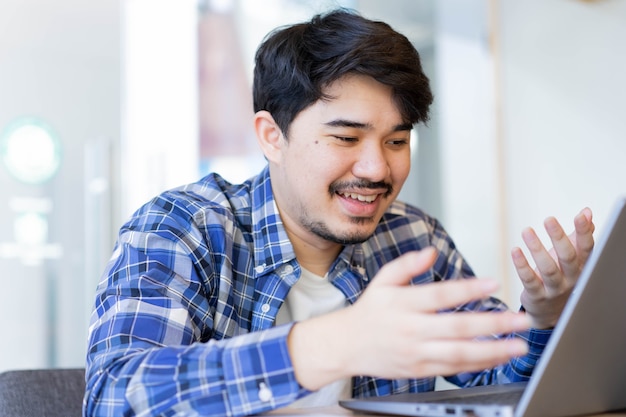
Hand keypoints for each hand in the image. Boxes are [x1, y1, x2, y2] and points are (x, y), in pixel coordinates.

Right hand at [288, 248, 530, 390]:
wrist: (346, 345)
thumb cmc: (369, 311)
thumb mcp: (383, 281)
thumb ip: (407, 265)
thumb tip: (431, 251)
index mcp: (403, 303)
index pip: (440, 295)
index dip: (468, 289)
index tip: (494, 282)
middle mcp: (411, 329)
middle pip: (457, 327)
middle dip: (493, 324)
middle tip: (521, 319)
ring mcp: (416, 352)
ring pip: (459, 353)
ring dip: (492, 350)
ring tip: (519, 345)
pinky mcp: (419, 370)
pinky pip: (453, 369)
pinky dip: (478, 364)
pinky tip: (497, 357)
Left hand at [511, 208, 594, 328]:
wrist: (551, 313)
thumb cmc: (561, 278)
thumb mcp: (572, 258)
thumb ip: (579, 235)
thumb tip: (587, 212)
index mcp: (581, 266)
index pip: (586, 248)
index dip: (584, 232)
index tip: (581, 215)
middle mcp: (570, 278)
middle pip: (568, 257)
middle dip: (559, 237)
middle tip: (549, 219)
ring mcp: (554, 289)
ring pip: (548, 268)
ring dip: (537, 248)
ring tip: (527, 230)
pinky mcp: (536, 295)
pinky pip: (529, 280)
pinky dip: (522, 265)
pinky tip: (515, 251)